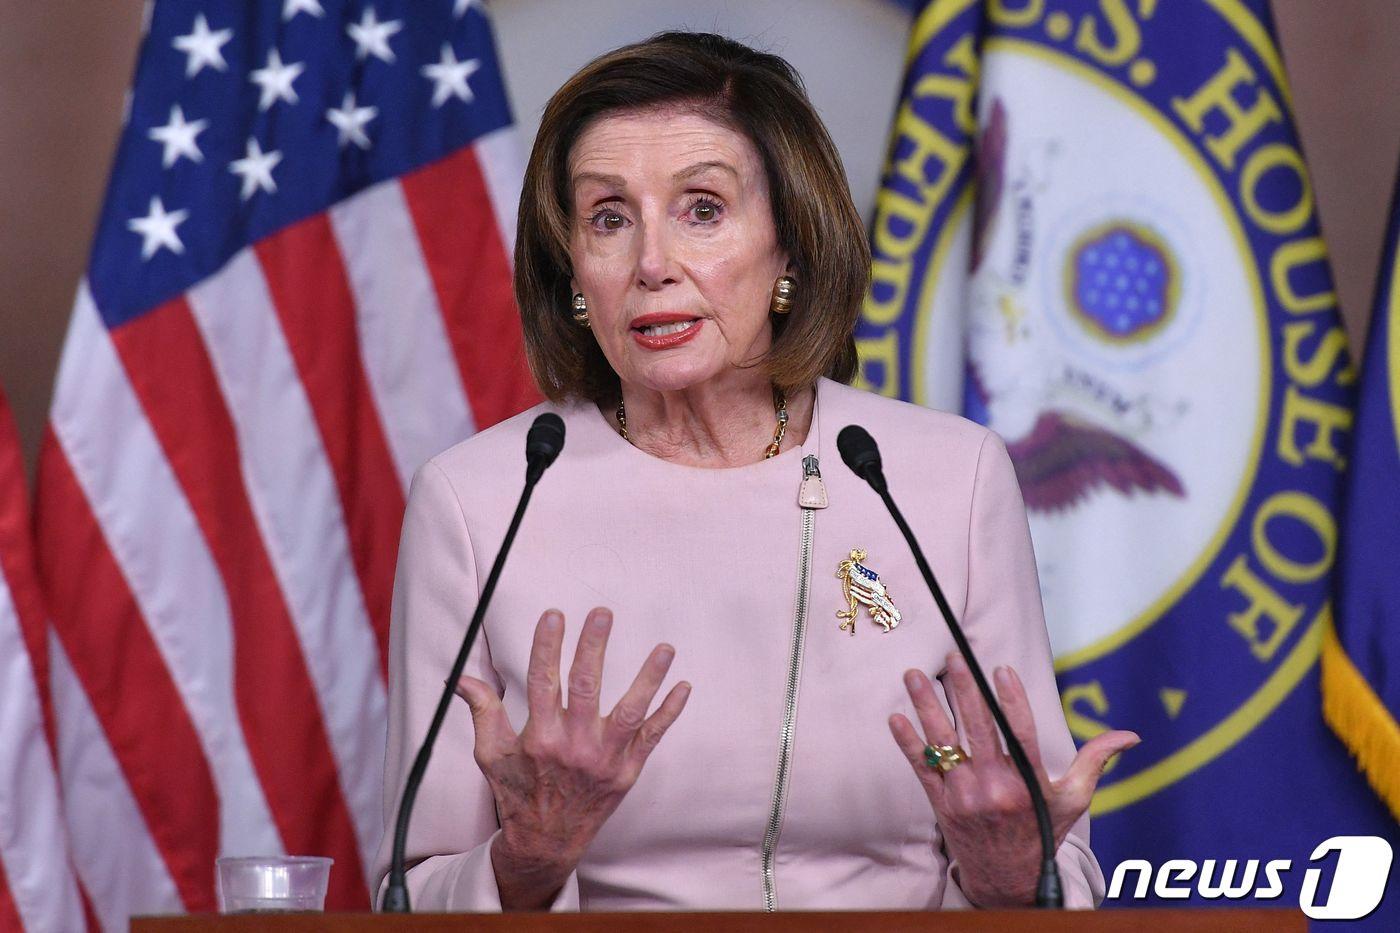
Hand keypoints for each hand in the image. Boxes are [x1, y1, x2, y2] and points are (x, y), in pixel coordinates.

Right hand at [454, 607, 690, 909]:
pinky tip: (684, 687)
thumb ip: (482, 711)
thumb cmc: (517, 793)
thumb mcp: (491, 755)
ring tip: (665, 648)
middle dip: (594, 647)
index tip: (554, 614)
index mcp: (540, 738)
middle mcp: (574, 747)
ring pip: (631, 711)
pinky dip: (669, 713)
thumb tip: (460, 678)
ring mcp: (605, 760)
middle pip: (587, 687)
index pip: (543, 681)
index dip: (547, 646)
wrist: (546, 843)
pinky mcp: (627, 772)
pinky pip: (652, 737)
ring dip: (649, 678)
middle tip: (603, 613)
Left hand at [889, 652, 1138, 906]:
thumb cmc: (1043, 832)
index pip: (1019, 733)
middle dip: (963, 690)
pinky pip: (922, 768)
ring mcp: (964, 796)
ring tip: (913, 674)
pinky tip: (896, 717)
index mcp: (1028, 785)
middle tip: (954, 657)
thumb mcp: (1073, 799)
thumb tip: (1131, 736)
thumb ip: (1096, 761)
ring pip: (943, 743)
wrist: (1007, 878)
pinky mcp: (941, 803)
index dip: (1011, 699)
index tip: (1000, 669)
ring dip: (927, 706)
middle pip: (977, 730)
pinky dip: (908, 742)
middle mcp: (994, 789)